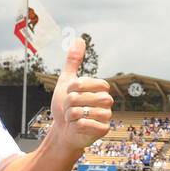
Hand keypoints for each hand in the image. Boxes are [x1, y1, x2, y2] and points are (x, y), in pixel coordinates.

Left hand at [48, 38, 111, 152]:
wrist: (63, 131)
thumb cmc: (65, 107)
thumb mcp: (66, 82)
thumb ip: (73, 62)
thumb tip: (79, 39)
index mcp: (100, 88)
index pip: (87, 82)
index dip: (74, 88)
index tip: (70, 92)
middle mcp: (106, 101)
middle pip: (82, 97)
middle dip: (69, 103)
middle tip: (69, 108)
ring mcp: (106, 115)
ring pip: (82, 111)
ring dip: (70, 115)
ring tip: (72, 118)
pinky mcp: (103, 129)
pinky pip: (85, 123)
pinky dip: (75, 125)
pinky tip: (76, 127)